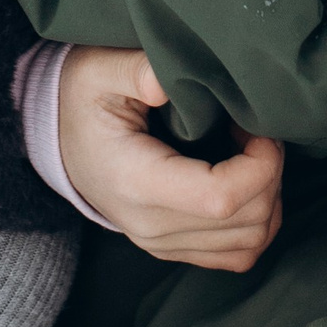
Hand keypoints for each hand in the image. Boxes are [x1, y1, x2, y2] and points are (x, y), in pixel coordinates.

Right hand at [56, 47, 283, 271]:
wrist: (56, 138)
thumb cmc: (82, 99)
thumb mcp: (99, 71)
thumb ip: (134, 70)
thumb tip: (165, 82)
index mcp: (137, 183)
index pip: (222, 198)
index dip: (260, 164)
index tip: (255, 125)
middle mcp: (151, 226)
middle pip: (246, 223)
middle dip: (270, 173)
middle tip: (255, 130)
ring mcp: (162, 244)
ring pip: (249, 245)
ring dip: (267, 198)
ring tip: (250, 153)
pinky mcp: (173, 248)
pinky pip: (235, 256)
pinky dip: (256, 222)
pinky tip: (244, 180)